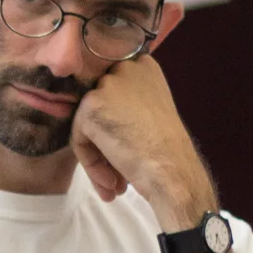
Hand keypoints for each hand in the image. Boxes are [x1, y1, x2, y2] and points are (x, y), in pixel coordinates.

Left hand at [70, 56, 213, 225]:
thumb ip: (127, 106)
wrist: (173, 170)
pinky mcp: (91, 105)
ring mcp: (107, 85)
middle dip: (106, 144)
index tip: (129, 151)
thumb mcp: (152, 113)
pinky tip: (112, 181)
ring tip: (115, 185)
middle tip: (119, 175)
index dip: (117, 126)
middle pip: (100, 109)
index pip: (114, 94)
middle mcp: (125, 68)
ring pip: (88, 125)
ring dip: (100, 159)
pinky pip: (80, 138)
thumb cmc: (169, 151)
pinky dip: (91, 164)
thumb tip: (102, 118)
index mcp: (143, 67)